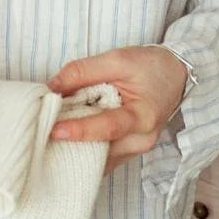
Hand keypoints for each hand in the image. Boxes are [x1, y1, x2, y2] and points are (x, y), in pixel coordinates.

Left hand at [46, 46, 186, 173]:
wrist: (176, 76)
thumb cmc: (151, 66)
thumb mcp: (118, 59)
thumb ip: (83, 71)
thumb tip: (52, 87)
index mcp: (143, 117)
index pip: (108, 127)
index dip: (80, 129)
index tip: (54, 130)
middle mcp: (141, 140)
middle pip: (100, 150)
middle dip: (71, 144)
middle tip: (42, 134)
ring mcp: (135, 150)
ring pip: (99, 159)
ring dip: (75, 149)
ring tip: (50, 137)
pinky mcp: (128, 152)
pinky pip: (102, 159)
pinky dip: (84, 151)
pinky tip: (66, 142)